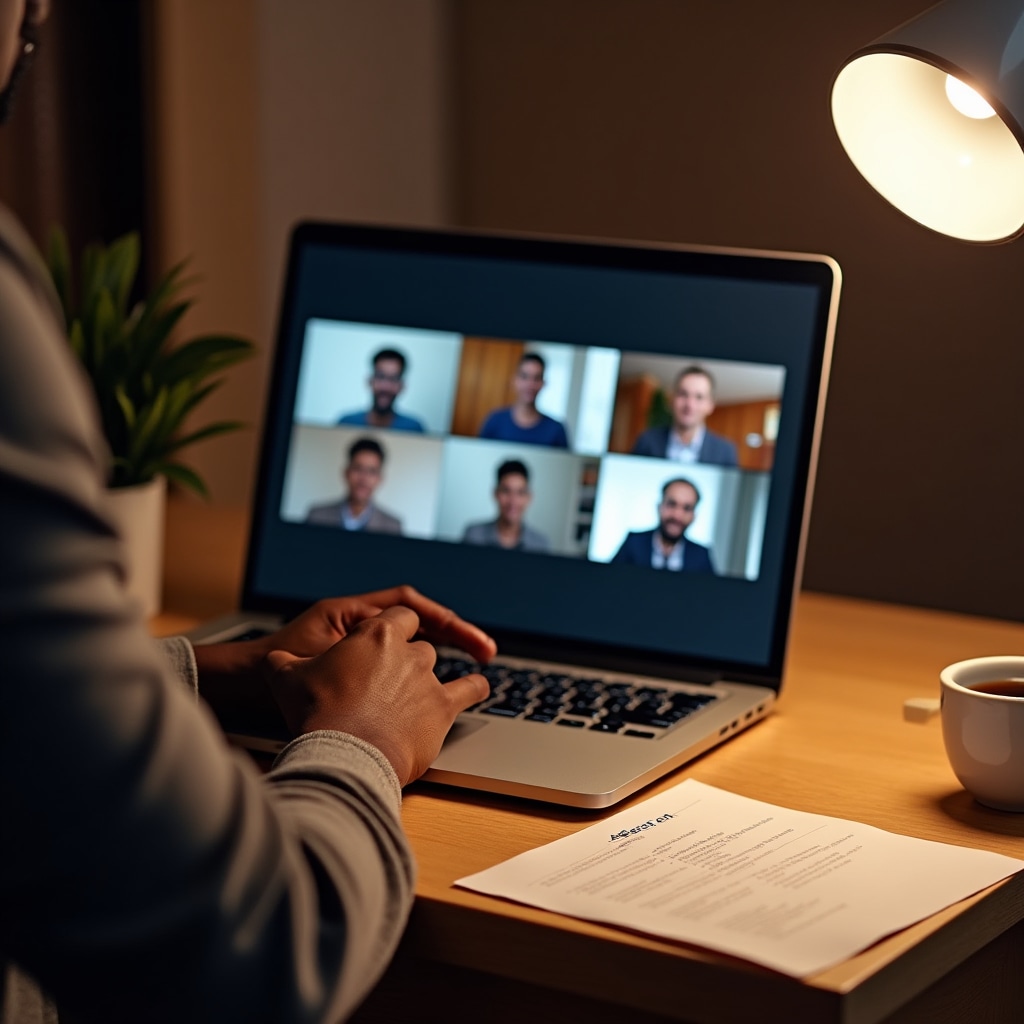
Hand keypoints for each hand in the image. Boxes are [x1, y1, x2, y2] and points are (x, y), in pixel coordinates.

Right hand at [265, 606, 488, 785]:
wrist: (344, 752)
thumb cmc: (315, 713)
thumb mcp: (286, 678)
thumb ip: (283, 663)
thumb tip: (270, 661)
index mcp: (375, 633)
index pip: (398, 617)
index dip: (395, 628)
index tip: (391, 638)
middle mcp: (408, 652)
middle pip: (419, 647)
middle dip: (408, 662)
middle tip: (391, 684)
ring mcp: (429, 680)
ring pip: (442, 669)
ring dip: (437, 678)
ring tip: (431, 690)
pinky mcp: (443, 709)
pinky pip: (471, 689)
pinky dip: (475, 686)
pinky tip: (478, 686)